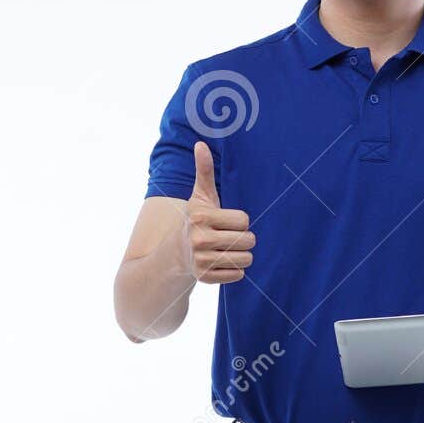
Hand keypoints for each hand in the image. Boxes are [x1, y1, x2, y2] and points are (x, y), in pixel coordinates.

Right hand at [180, 141, 255, 284]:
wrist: (176, 253)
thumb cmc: (196, 220)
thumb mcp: (200, 197)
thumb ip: (204, 172)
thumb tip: (201, 144)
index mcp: (201, 217)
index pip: (244, 221)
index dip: (240, 221)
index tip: (228, 222)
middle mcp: (200, 239)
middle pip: (247, 240)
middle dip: (244, 239)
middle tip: (231, 238)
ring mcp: (201, 260)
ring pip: (245, 259)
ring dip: (243, 255)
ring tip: (229, 250)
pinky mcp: (205, 277)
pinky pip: (237, 275)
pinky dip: (235, 271)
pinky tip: (223, 263)